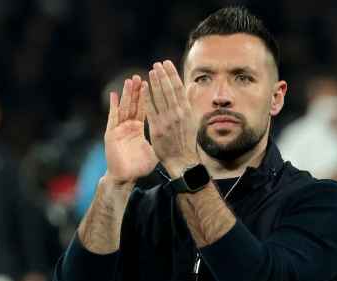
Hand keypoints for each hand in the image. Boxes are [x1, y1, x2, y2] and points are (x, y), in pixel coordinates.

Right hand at [104, 75, 157, 183]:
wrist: (125, 177)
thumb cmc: (139, 166)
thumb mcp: (153, 150)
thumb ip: (160, 139)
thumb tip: (174, 134)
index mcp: (138, 129)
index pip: (145, 108)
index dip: (150, 95)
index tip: (155, 82)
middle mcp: (128, 126)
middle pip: (135, 104)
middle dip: (139, 90)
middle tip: (143, 74)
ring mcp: (119, 129)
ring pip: (124, 107)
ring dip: (127, 94)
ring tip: (130, 80)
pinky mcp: (111, 135)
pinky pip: (113, 118)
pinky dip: (113, 106)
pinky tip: (113, 95)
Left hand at [143, 61, 199, 176]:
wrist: (183, 160)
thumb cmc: (187, 140)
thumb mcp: (192, 119)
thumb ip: (190, 102)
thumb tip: (192, 86)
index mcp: (187, 110)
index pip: (179, 87)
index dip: (172, 74)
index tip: (167, 63)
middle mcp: (178, 113)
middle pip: (169, 90)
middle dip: (163, 75)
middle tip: (157, 64)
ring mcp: (167, 120)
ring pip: (160, 97)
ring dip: (155, 83)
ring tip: (151, 71)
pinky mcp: (157, 128)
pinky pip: (151, 109)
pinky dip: (148, 97)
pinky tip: (144, 88)